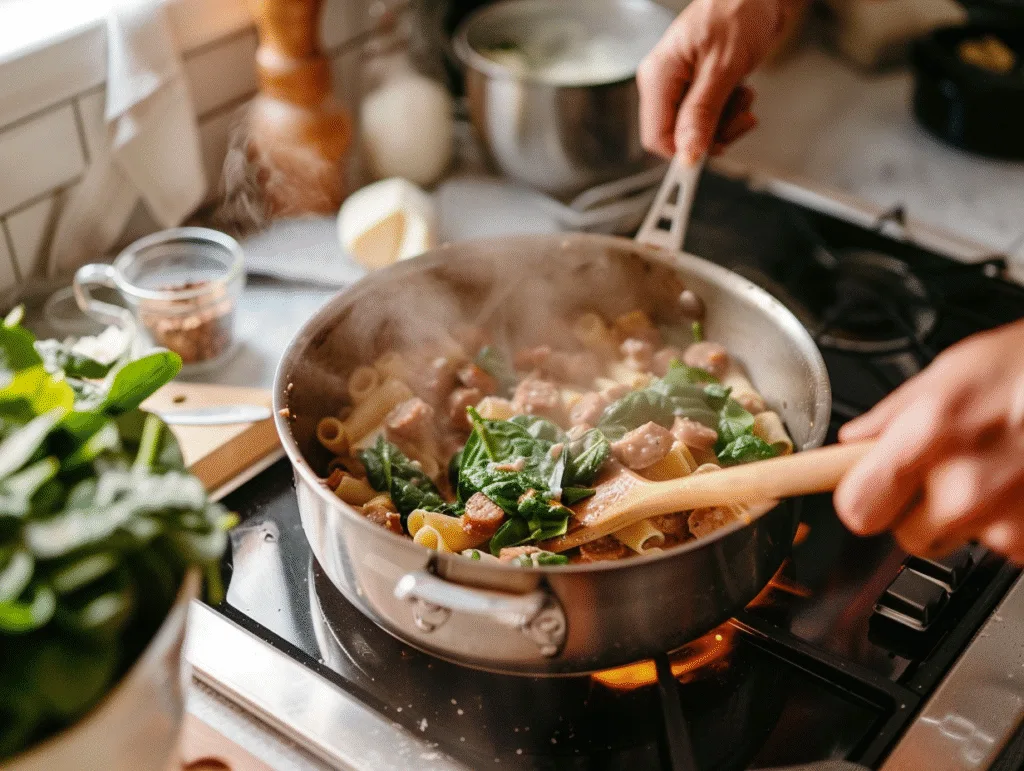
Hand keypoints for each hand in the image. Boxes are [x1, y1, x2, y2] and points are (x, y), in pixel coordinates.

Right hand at [637, 0, 794, 161]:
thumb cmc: (738, 11)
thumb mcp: (722, 67)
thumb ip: (702, 114)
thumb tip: (688, 153)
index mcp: (658, 76)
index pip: (656, 137)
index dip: (682, 153)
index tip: (708, 161)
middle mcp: (663, 84)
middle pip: (678, 137)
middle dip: (712, 135)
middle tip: (739, 119)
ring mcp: (679, 86)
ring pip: (696, 131)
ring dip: (726, 123)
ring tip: (743, 98)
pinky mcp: (696, 88)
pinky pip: (708, 118)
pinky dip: (729, 113)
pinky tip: (741, 93)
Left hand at [835, 320, 1023, 562]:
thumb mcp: (954, 370)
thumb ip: (894, 415)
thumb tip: (852, 444)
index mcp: (931, 436)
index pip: (857, 509)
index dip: (860, 500)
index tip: (865, 492)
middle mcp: (967, 488)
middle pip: (907, 535)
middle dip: (919, 508)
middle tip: (947, 470)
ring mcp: (1008, 523)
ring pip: (958, 540)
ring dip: (969, 515)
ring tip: (997, 467)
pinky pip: (1006, 545)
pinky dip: (1012, 520)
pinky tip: (1023, 481)